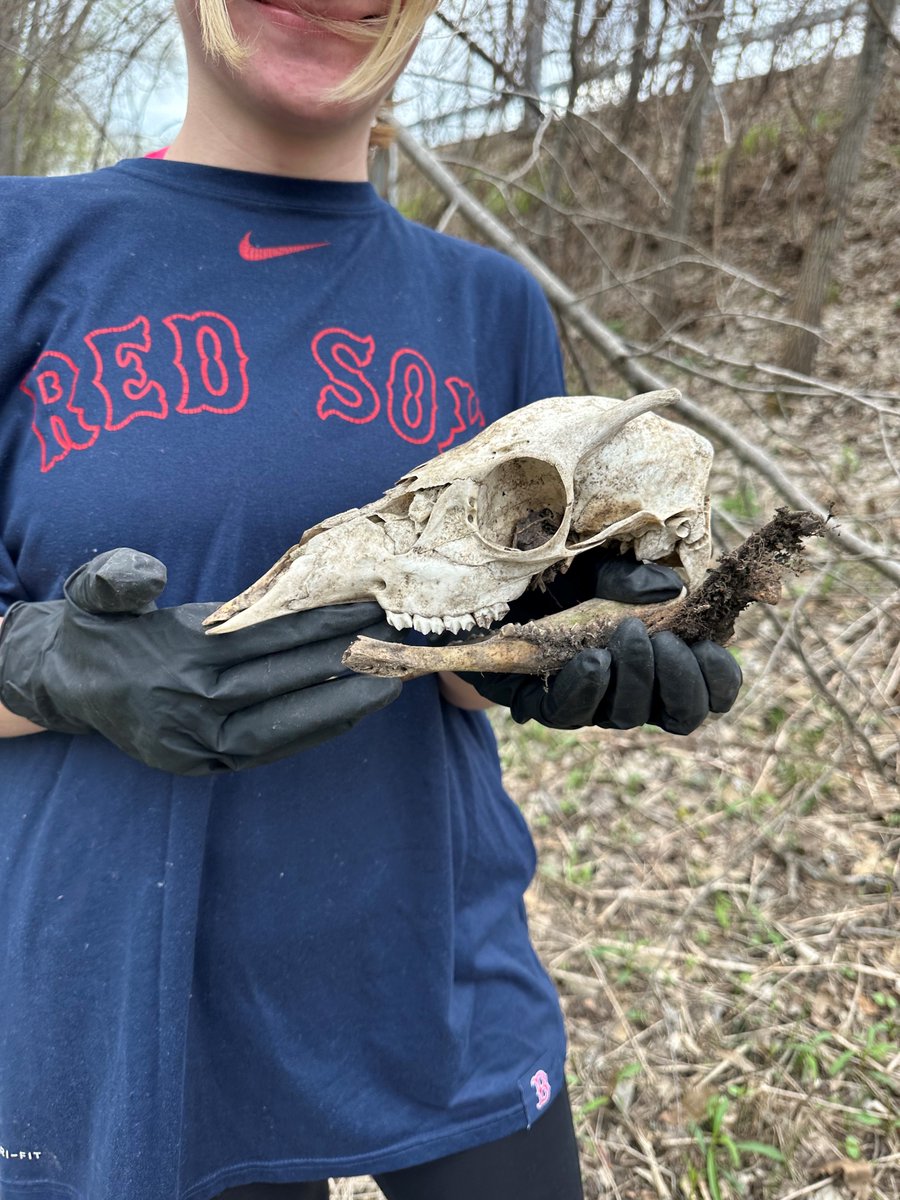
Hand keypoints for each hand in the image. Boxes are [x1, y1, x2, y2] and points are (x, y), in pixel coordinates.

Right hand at [0, 548, 401, 773]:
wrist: (67, 681)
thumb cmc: (98, 626)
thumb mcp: (95, 589)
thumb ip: (118, 578)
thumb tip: (153, 579)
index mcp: (176, 654)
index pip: (263, 636)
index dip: (320, 621)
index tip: (367, 608)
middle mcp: (190, 703)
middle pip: (282, 680)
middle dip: (344, 660)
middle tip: (398, 643)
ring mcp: (198, 742)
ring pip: (282, 726)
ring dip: (341, 706)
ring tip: (391, 685)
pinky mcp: (204, 763)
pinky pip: (269, 750)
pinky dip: (313, 731)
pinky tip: (353, 712)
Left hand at [459, 551, 741, 733]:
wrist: (488, 583)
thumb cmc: (558, 570)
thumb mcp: (600, 562)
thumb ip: (633, 577)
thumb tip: (672, 591)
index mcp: (661, 658)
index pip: (709, 691)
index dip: (718, 679)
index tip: (708, 646)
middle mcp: (632, 689)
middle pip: (679, 716)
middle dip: (680, 682)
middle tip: (666, 642)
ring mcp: (589, 702)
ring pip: (626, 716)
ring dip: (636, 678)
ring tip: (628, 634)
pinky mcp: (539, 703)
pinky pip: (570, 712)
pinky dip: (587, 686)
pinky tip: (592, 660)